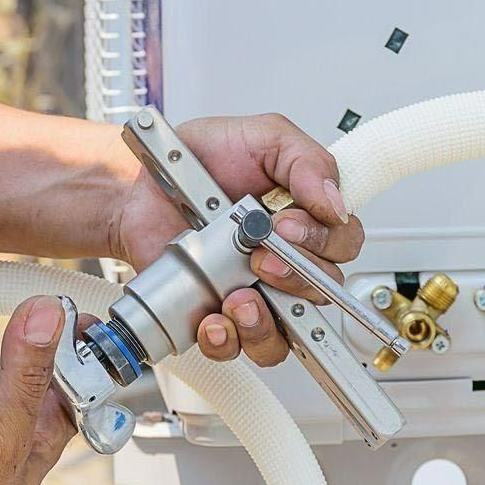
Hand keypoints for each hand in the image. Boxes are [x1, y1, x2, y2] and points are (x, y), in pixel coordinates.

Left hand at [111, 114, 364, 366]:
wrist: (141, 184)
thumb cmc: (201, 159)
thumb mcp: (264, 136)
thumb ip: (307, 162)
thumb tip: (335, 203)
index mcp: (306, 217)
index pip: (344, 243)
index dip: (325, 242)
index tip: (286, 226)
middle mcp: (287, 259)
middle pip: (321, 292)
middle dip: (294, 279)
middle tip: (259, 257)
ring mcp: (254, 291)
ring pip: (285, 333)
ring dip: (265, 322)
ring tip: (238, 298)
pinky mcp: (218, 313)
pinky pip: (236, 347)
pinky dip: (227, 339)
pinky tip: (213, 318)